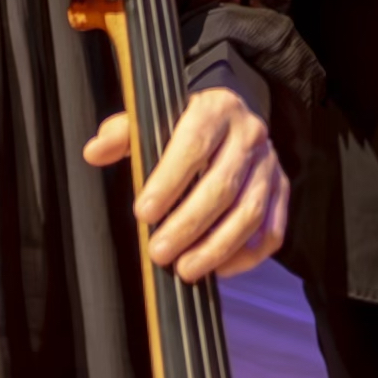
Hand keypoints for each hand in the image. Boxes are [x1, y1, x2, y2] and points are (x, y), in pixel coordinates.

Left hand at [87, 88, 286, 282]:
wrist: (233, 116)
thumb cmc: (187, 124)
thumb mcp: (154, 117)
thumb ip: (124, 134)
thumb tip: (94, 151)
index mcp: (216, 108)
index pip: (194, 145)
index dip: (168, 182)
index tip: (143, 213)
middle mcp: (249, 133)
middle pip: (222, 186)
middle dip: (188, 225)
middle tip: (158, 252)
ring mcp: (270, 164)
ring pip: (250, 212)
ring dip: (216, 247)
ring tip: (185, 269)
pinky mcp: (282, 190)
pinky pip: (272, 231)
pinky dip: (247, 256)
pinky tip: (219, 268)